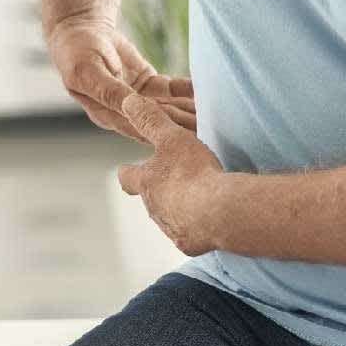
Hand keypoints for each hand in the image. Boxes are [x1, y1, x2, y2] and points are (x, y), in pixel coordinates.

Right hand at [47, 16, 194, 140]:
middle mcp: (124, 113)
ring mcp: (138, 100)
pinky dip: (187, 92)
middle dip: (181, 126)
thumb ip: (108, 90)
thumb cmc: (76, 52)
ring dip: (188, 112)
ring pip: (168, 109)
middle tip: (208, 130)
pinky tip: (204, 93)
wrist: (81, 30)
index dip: (159, 131)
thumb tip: (129, 105)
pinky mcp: (149, 86)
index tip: (182, 135)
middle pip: (157, 122)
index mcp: (106, 114)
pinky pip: (172, 91)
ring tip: (214, 116)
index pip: (137, 126)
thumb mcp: (87, 72)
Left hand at [117, 96, 224, 255]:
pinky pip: (191, 235)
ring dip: (179, 210)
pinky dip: (197, 228)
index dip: (129, 172)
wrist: (218, 212)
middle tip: (173, 182)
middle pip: (150, 200)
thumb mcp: (172, 138)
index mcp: (146, 184)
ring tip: (196, 201)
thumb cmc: (193, 172)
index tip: (128, 168)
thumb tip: (127, 101)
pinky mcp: (189, 244)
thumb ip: (150, 120)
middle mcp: (154, 209)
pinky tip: (211, 221)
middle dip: (159, 192)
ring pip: (169, 218)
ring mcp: (170, 228)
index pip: (127, 178)